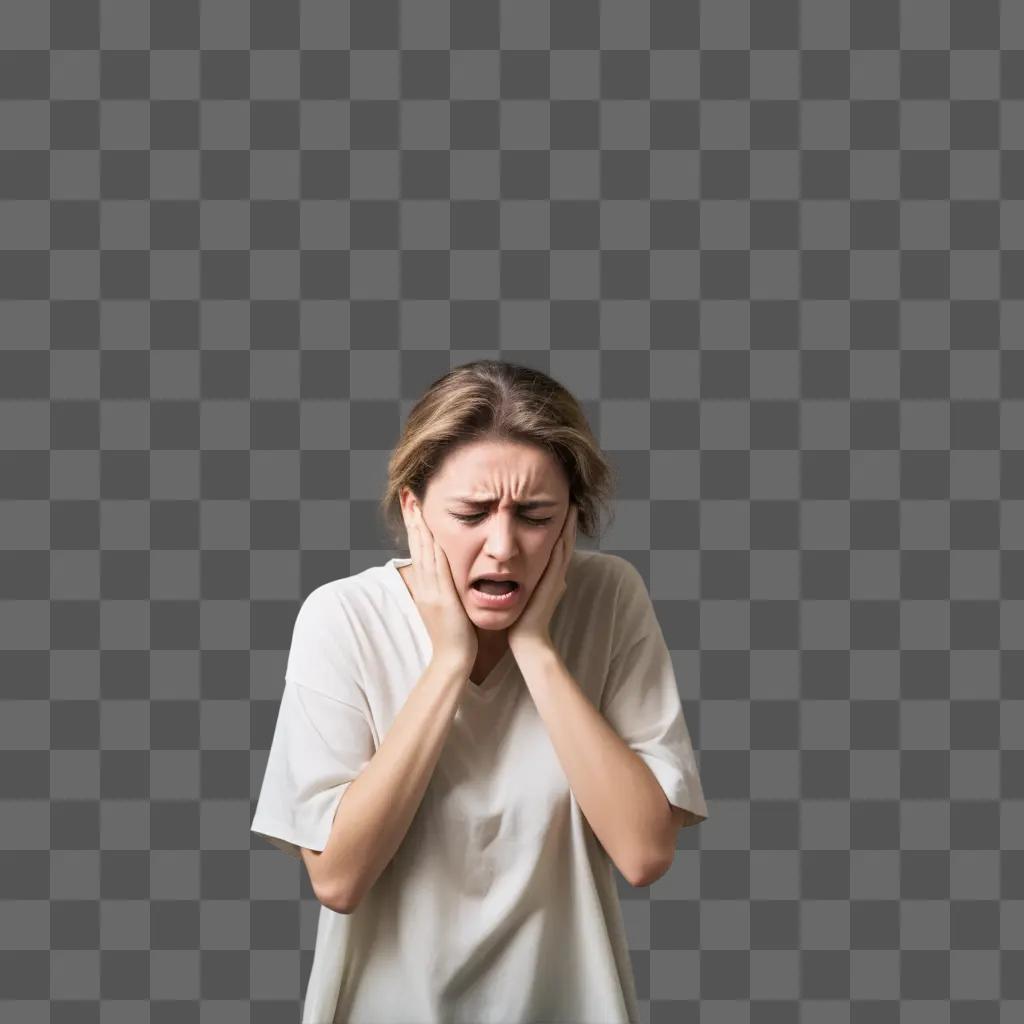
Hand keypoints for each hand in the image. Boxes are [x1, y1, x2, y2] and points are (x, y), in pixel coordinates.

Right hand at [403, 503, 477, 670]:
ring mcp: (431, 592)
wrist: (454, 660)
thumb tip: (450, 577)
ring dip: (419, 527)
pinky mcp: (441, 598)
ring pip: (423, 553)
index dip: (415, 527)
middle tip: (407, 494)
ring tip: (414, 504)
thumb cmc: (457, 637)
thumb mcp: (448, 607)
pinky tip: (432, 532)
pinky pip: (436, 568)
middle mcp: (425, 586)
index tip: (413, 505)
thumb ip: (448, 590)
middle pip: (416, 545)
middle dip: (412, 519)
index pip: (419, 550)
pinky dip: (432, 548)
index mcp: (426, 587)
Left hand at [508, 504, 576, 655]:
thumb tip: (528, 572)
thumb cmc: (523, 620)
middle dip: (569, 522)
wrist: (527, 640)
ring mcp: (556, 580)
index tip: (565, 509)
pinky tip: (561, 530)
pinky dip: (561, 544)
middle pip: (566, 542)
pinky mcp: (551, 585)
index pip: (560, 546)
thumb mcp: (528, 595)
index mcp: (552, 576)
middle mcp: (557, 575)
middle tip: (574, 500)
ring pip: (565, 547)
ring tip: (572, 507)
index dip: (564, 528)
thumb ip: (532, 583)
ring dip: (569, 528)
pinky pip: (557, 560)